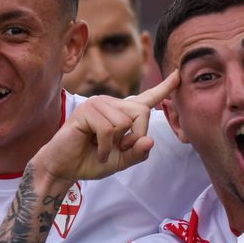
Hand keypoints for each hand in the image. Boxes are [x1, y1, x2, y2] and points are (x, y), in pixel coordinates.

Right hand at [30, 73, 178, 183]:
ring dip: (115, 144)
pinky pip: (108, 129)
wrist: (64, 168)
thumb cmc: (91, 161)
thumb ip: (139, 152)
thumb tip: (149, 140)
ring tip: (101, 148)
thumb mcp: (122, 161)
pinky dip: (104, 147)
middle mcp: (111, 104)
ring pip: (125, 121)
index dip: (164, 87)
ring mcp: (98, 104)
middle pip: (142, 112)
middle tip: (118, 149)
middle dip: (136, 135)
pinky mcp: (86, 111)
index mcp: (122, 113)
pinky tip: (94, 150)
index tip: (179, 74)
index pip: (147, 98)